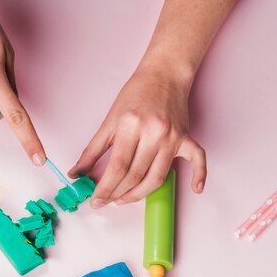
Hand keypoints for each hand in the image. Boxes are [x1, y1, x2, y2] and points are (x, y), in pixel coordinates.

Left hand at [69, 68, 205, 207]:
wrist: (164, 74)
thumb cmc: (136, 94)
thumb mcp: (110, 120)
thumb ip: (93, 150)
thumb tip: (76, 172)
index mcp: (131, 125)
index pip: (117, 167)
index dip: (105, 188)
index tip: (96, 201)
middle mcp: (154, 133)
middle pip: (135, 175)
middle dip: (117, 194)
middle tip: (106, 202)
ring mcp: (172, 137)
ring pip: (157, 177)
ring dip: (140, 194)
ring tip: (124, 200)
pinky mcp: (187, 138)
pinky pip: (198, 160)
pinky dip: (200, 175)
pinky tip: (196, 189)